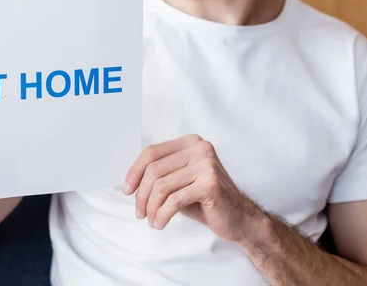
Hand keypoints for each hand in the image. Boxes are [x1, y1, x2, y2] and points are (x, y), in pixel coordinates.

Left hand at [122, 134, 265, 242]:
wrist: (240, 218)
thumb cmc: (205, 201)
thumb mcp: (180, 181)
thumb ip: (160, 174)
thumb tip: (129, 182)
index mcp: (190, 142)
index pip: (152, 153)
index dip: (134, 172)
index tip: (126, 191)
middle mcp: (200, 148)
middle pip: (154, 170)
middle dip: (141, 195)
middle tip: (139, 213)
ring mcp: (207, 164)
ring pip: (162, 186)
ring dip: (151, 207)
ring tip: (150, 220)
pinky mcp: (210, 184)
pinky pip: (175, 200)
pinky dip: (163, 214)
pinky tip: (160, 224)